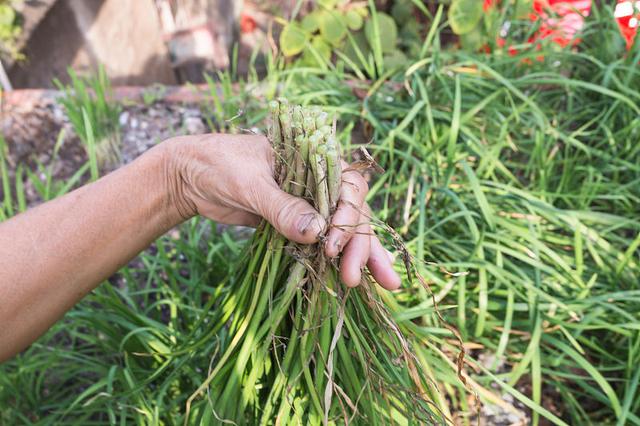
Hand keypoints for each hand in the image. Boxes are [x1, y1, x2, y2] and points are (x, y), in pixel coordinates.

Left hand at [163, 133, 400, 289]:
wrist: (189, 176)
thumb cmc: (219, 164)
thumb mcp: (250, 183)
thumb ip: (282, 206)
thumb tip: (316, 234)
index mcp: (315, 158)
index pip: (348, 187)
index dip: (348, 217)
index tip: (332, 245)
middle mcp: (319, 181)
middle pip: (352, 213)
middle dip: (360, 245)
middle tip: (354, 277)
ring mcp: (310, 204)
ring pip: (343, 230)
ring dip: (362, 256)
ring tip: (386, 285)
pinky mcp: (296, 223)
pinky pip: (322, 242)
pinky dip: (337, 259)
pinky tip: (356, 277)